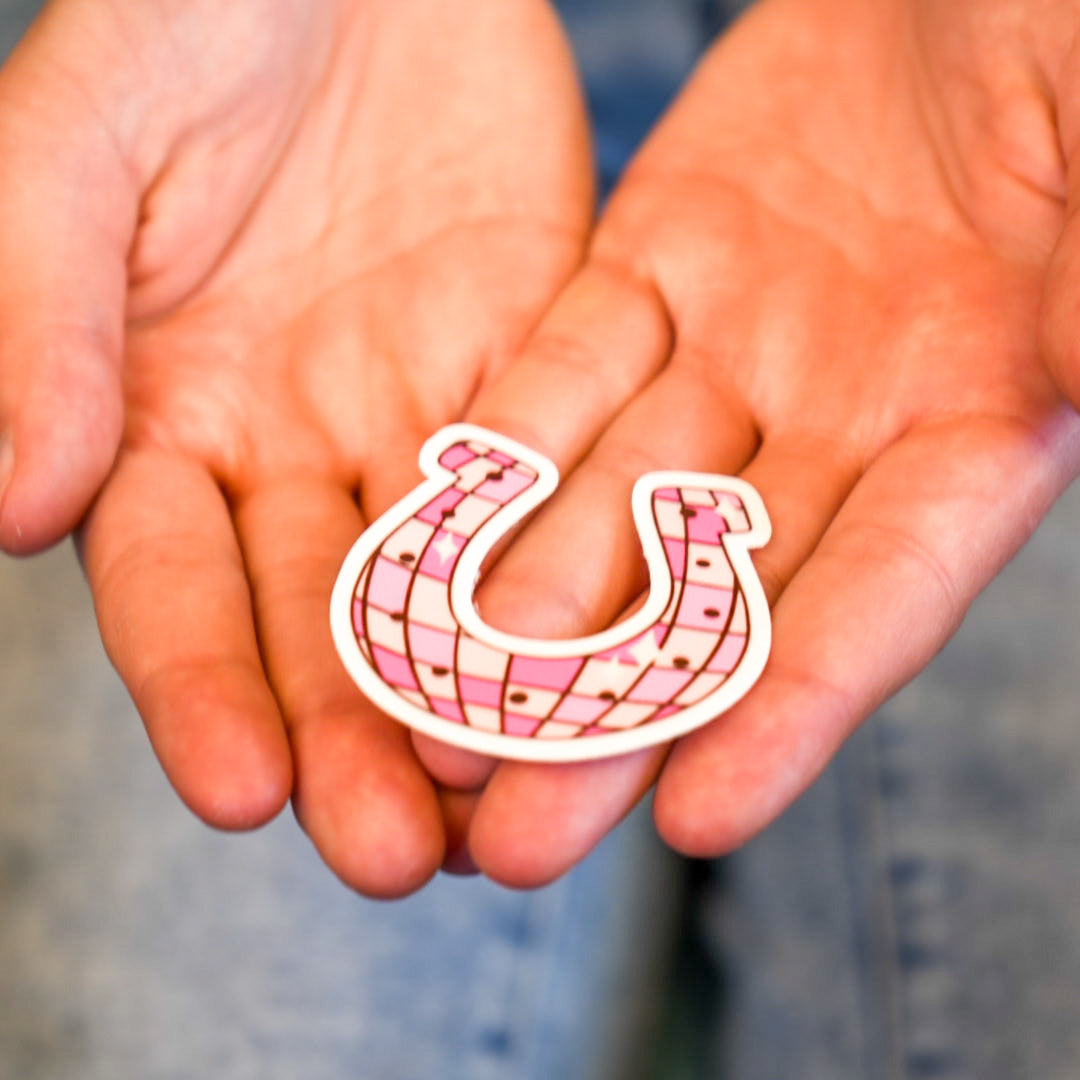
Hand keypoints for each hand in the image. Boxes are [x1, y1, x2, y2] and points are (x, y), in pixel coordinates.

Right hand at [0, 0, 592, 894]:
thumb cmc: (193, 12)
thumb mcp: (86, 141)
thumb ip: (36, 311)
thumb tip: (7, 509)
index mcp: (165, 418)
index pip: (174, 588)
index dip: (199, 690)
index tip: (240, 792)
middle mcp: (297, 452)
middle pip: (323, 625)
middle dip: (352, 740)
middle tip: (391, 856)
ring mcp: (425, 426)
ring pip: (450, 592)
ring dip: (471, 702)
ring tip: (499, 816)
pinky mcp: (538, 382)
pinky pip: (562, 497)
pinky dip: (578, 587)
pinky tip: (606, 675)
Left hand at [423, 0, 1079, 884]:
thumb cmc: (1065, 46)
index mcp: (981, 422)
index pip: (878, 600)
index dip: (792, 709)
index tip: (698, 819)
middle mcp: (845, 421)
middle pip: (718, 599)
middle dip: (614, 719)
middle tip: (513, 844)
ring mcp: (738, 355)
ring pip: (617, 506)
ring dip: (525, 609)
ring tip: (434, 717)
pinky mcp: (650, 276)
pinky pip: (564, 374)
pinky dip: (501, 455)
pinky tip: (420, 540)